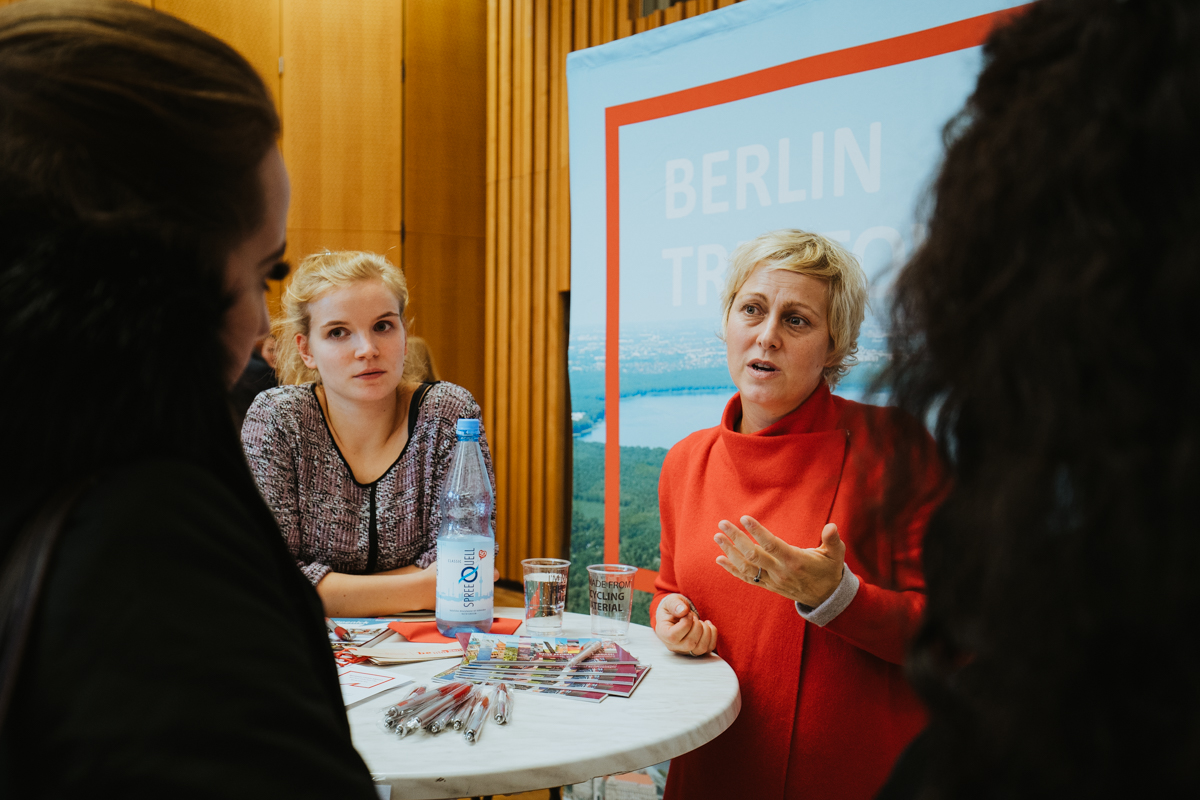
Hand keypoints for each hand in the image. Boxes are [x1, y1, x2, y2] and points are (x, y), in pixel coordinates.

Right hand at [653, 593, 717, 656]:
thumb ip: (675, 604)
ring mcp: (686, 650)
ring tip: (701, 621)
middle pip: (689, 644)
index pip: (673, 637)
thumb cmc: (673, 608)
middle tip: (694, 617)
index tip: (688, 614)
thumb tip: (683, 610)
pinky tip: (707, 625)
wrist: (678, 614)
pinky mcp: (697, 650)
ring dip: (706, 631)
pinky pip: (709, 648)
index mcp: (663, 633)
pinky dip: (713, 635)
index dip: (685, 624)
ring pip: (701, 648)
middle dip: (697, 627)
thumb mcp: (671, 601)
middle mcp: (674, 645)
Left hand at [714, 517, 844, 607]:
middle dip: (736, 539)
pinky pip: (747, 578)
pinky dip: (732, 569)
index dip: (757, 532)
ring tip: (717, 537)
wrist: (826, 598)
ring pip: (746, 567)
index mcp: (795, 561)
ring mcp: (773, 581)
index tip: (744, 518)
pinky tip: (720, 559)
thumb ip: (832, 540)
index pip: (772, 545)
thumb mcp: (835, 555)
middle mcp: (781, 572)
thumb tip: (832, 527)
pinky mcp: (769, 586)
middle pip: (753, 555)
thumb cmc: (829, 570)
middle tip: (722, 524)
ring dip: (730, 552)